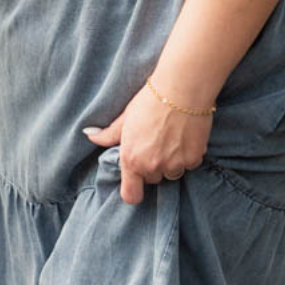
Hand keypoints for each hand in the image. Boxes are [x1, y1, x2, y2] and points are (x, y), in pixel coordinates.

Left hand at [83, 81, 212, 204]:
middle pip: (152, 179)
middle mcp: (152, 166)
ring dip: (172, 162)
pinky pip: (190, 164)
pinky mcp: (194, 158)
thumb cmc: (150, 101)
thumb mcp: (125, 118)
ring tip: (171, 139)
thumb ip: (108, 134)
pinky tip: (185, 136)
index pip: (131, 195)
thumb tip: (90, 135)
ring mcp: (174, 164)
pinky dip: (189, 155)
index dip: (134, 189)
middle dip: (154, 166)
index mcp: (131, 159)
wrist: (181, 89)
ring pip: (172, 173)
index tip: (137, 181)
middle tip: (156, 144)